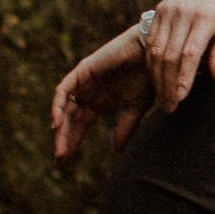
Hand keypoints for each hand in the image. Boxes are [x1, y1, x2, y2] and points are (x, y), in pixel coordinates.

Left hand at [50, 29, 153, 170]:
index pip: (80, 124)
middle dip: (63, 140)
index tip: (64, 161)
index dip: (72, 142)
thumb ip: (126, 127)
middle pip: (69, 119)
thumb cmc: (151, 75)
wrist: (157, 53)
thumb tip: (117, 151)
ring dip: (60, 128)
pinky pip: (63, 90)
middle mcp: (89, 91)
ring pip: (64, 107)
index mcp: (101, 100)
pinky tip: (57, 124)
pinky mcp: (83, 70)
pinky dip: (57, 106)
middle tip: (59, 161)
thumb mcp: (138, 107)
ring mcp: (85, 80)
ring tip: (60, 149)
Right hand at [144, 0, 214, 110]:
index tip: (180, 99)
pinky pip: (151, 40)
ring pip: (156, 50)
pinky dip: (152, 61)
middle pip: (169, 55)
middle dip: (167, 84)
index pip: (189, 54)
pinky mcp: (159, 9)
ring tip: (163, 97)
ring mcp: (168, 10)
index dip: (183, 78)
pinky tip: (156, 78)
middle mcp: (183, 12)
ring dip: (157, 76)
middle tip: (170, 106)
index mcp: (205, 17)